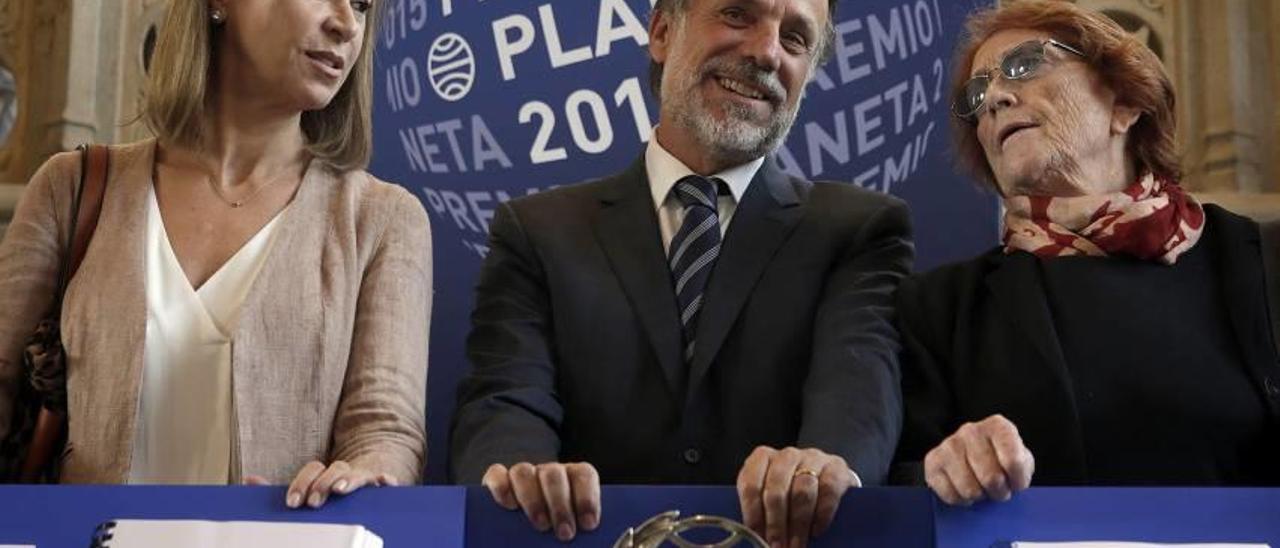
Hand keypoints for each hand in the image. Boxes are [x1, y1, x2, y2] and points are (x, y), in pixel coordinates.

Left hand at [246, 460, 397, 508]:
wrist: (368, 477)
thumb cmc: (331, 491)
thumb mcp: (306, 491)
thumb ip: (280, 489)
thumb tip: (249, 480)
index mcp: (325, 473)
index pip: (312, 469)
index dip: (301, 483)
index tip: (292, 502)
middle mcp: (344, 471)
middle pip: (334, 468)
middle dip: (322, 484)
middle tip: (312, 503)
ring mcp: (364, 476)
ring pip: (358, 472)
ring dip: (348, 480)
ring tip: (338, 491)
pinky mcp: (380, 484)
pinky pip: (385, 479)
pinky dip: (385, 480)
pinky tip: (385, 484)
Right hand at [482, 461, 600, 541]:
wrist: (526, 540)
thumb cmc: (555, 535)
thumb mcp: (569, 532)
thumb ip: (576, 530)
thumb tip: (586, 537)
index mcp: (572, 479)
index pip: (584, 475)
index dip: (587, 497)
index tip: (588, 524)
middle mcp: (548, 473)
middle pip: (553, 475)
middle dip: (560, 505)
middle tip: (565, 533)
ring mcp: (522, 474)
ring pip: (524, 472)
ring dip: (532, 499)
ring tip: (540, 525)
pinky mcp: (496, 480)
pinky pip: (496, 474)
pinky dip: (502, 487)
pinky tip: (508, 506)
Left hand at [736, 446, 859, 547]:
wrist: (829, 485)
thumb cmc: (793, 495)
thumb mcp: (773, 500)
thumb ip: (761, 513)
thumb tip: (754, 539)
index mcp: (763, 459)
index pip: (751, 484)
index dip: (753, 514)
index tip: (757, 537)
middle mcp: (787, 456)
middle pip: (776, 490)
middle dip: (776, 524)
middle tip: (777, 546)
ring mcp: (813, 458)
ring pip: (802, 491)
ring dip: (798, 524)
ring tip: (796, 545)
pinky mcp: (837, 467)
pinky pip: (828, 490)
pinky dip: (822, 514)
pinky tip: (817, 530)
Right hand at [924, 414, 1034, 505]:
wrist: (970, 454)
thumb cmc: (1000, 459)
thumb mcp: (1020, 458)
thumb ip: (1022, 468)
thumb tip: (1013, 484)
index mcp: (997, 426)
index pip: (1013, 461)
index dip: (1018, 481)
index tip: (1016, 484)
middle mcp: (971, 430)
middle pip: (990, 477)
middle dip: (998, 492)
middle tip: (998, 491)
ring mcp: (949, 444)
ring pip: (969, 488)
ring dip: (979, 496)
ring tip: (981, 489)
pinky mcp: (932, 461)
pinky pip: (950, 494)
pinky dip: (960, 500)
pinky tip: (964, 491)